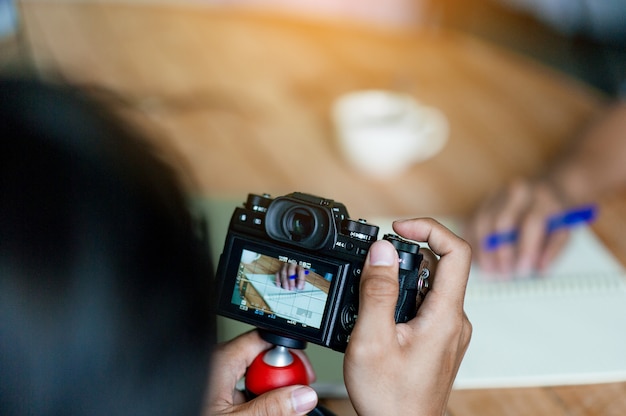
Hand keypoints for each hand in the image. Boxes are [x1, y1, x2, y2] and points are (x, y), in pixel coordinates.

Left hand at [204, 330, 317, 415]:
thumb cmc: (185, 414)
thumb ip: (271, 408)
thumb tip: (303, 395)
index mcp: (219, 361)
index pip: (262, 341)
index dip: (287, 355)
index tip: (304, 375)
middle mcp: (216, 369)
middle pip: (262, 364)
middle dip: (280, 382)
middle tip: (294, 401)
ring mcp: (215, 387)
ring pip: (254, 384)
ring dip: (270, 398)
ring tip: (279, 411)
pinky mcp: (215, 403)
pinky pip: (243, 397)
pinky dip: (256, 406)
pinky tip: (262, 414)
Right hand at [275, 264, 307, 289]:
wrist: (291, 275)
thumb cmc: (296, 277)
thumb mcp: (300, 280)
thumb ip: (301, 283)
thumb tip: (300, 287)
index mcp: (299, 267)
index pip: (300, 271)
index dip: (300, 279)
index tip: (299, 287)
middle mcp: (291, 265)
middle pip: (291, 270)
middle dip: (291, 280)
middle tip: (291, 288)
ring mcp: (284, 267)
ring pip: (283, 272)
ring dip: (285, 281)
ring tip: (286, 288)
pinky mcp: (279, 270)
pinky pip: (277, 274)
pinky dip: (278, 280)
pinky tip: (279, 285)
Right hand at [344, 218, 471, 415]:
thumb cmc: (391, 397)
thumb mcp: (372, 339)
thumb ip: (378, 291)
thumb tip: (383, 251)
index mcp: (445, 315)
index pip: (456, 251)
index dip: (428, 228)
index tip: (400, 227)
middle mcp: (454, 320)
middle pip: (440, 265)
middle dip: (406, 255)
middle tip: (376, 264)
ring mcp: (449, 330)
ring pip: (431, 285)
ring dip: (402, 278)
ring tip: (373, 295)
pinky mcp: (439, 339)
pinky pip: (427, 304)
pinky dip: (404, 297)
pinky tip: (381, 315)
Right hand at [465, 177, 570, 276]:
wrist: (543, 194)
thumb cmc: (552, 218)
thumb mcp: (563, 232)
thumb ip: (553, 250)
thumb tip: (540, 268)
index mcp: (541, 199)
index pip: (531, 222)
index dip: (526, 248)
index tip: (524, 270)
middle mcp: (517, 193)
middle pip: (502, 221)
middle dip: (501, 251)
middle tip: (504, 273)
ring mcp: (497, 196)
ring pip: (482, 222)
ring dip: (484, 250)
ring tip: (490, 270)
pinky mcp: (482, 203)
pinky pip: (471, 223)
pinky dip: (473, 243)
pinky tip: (478, 259)